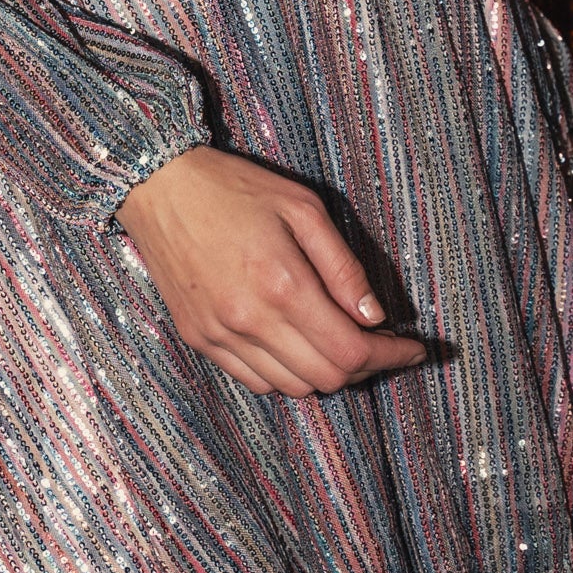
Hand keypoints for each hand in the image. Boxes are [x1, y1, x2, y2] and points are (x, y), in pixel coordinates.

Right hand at [113, 146, 428, 396]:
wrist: (158, 185)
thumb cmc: (234, 188)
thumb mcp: (302, 208)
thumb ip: (343, 266)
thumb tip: (374, 316)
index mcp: (282, 284)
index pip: (351, 351)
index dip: (391, 356)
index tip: (414, 347)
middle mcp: (250, 320)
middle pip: (326, 378)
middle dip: (364, 367)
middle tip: (379, 341)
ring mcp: (220, 335)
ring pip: (292, 387)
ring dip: (326, 373)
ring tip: (339, 342)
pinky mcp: (199, 338)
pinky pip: (255, 381)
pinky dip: (286, 374)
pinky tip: (296, 344)